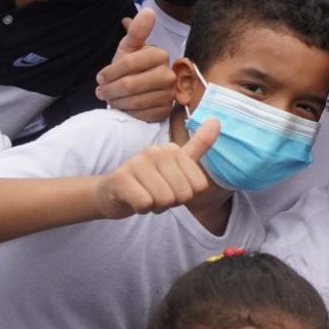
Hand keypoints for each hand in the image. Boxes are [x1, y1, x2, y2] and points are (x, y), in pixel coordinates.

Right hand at [94, 118, 218, 218]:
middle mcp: (155, 151)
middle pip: (183, 194)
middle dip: (171, 202)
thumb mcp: (178, 164)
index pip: (199, 186)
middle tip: (156, 194)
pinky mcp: (120, 179)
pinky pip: (145, 203)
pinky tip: (133, 200)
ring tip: (145, 196)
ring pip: (164, 199)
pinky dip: (141, 209)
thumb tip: (216, 120)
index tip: (172, 187)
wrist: (112, 193)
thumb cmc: (150, 181)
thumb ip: (199, 145)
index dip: (187, 195)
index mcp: (173, 149)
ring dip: (155, 206)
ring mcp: (136, 163)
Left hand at [96, 9, 176, 121]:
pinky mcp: (166, 111)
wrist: (138, 90)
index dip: (110, 72)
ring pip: (135, 101)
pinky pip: (142, 114)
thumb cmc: (130, 67)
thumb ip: (136, 31)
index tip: (100, 77)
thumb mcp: (128, 48)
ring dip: (117, 101)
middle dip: (110, 90)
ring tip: (111, 98)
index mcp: (160, 55)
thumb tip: (149, 11)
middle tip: (101, 91)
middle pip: (131, 84)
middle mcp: (169, 74)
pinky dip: (128, 112)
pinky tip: (124, 107)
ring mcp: (169, 94)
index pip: (129, 63)